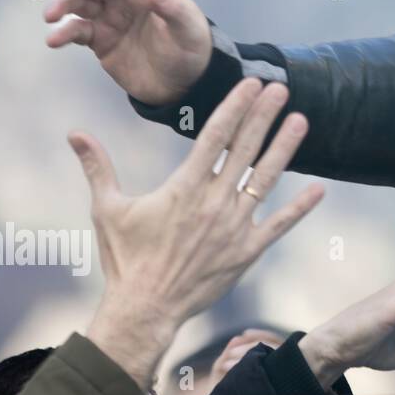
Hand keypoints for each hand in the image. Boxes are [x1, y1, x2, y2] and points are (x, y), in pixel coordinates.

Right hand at [45, 0, 211, 106]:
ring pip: (81, 4)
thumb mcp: (187, 29)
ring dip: (63, 7)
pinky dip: (64, 33)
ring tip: (50, 17)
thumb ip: (171, 7)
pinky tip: (55, 40)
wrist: (184, 86)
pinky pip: (78, 31)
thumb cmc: (191, 51)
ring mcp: (112, 18)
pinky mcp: (101, 40)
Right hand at [76, 78, 323, 388]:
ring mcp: (234, 226)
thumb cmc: (125, 260)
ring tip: (301, 120)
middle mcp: (214, 202)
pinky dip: (299, 207)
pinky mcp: (247, 251)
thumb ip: (97, 167)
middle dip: (263, 116)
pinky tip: (319, 189)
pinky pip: (278, 225)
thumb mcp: (107, 210)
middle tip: (281, 88)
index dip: (235, 107)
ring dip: (284, 149)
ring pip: (265, 179)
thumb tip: (75, 133)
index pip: (215, 136)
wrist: (144, 309)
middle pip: (244, 149)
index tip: (251, 85)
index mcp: (184, 188)